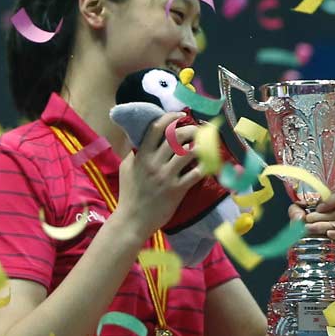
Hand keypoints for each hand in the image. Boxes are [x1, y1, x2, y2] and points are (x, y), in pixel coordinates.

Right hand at [115, 112, 204, 240]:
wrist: (133, 220)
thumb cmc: (129, 193)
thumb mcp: (126, 168)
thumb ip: (133, 151)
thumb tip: (137, 135)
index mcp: (142, 156)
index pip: (156, 128)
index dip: (170, 118)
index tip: (181, 115)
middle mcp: (155, 163)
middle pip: (176, 137)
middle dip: (190, 129)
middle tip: (198, 130)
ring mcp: (167, 176)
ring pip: (188, 153)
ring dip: (200, 145)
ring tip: (205, 144)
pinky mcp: (177, 190)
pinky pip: (195, 174)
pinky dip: (204, 166)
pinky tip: (208, 163)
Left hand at [288, 189, 334, 262]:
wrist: (314, 255)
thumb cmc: (310, 231)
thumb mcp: (300, 218)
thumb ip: (296, 212)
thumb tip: (299, 217)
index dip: (333, 199)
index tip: (319, 207)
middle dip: (322, 216)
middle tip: (307, 220)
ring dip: (325, 226)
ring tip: (310, 229)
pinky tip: (330, 234)